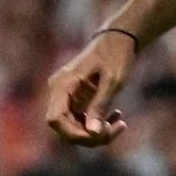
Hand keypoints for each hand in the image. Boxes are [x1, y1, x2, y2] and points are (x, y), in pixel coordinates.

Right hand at [44, 29, 139, 146]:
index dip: (73, 133)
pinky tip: (117, 117)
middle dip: (89, 136)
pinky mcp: (77, 100)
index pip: (55, 119)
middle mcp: (59, 91)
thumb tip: (92, 132)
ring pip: (74, 127)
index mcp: (62, 85)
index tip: (98, 135)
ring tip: (120, 123)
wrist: (118, 39)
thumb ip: (100, 106)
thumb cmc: (116, 55)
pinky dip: (98, 124)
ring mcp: (67, 97)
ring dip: (96, 132)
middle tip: (116, 128)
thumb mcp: (112, 81)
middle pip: (64, 127)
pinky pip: (82, 121)